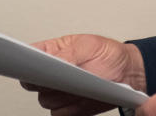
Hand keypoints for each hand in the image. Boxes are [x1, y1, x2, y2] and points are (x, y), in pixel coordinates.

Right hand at [19, 34, 145, 115]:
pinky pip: (58, 114)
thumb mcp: (89, 46)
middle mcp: (52, 73)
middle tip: (61, 76)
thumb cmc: (109, 54)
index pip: (29, 55)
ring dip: (60, 95)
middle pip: (33, 83)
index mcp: (53, 51)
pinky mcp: (68, 108)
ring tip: (79, 86)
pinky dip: (69, 109)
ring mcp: (59, 91)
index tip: (30, 66)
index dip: (26, 61)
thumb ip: (67, 54)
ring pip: (45, 100)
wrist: (128, 74)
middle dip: (45, 81)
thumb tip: (50, 60)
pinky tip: (82, 99)